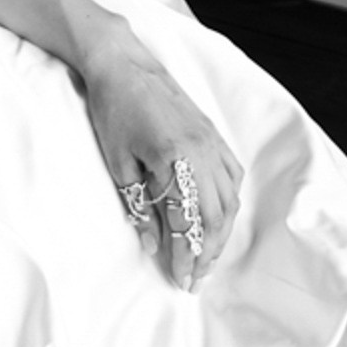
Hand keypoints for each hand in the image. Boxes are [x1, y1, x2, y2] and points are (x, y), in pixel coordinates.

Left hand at [78, 27, 243, 290]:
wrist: (122, 64)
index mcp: (176, 160)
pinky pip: (232, 177)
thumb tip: (152, 246)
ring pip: (229, 201)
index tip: (180, 282)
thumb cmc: (113, 109)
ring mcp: (212, 142)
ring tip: (206, 258)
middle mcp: (202, 153)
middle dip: (207, 254)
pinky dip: (229, 204)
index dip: (185, 257)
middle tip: (194, 279)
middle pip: (215, 218)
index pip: (188, 223)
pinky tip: (218, 219)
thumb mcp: (118, 162)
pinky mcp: (213, 134)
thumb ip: (139, 207)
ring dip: (220, 235)